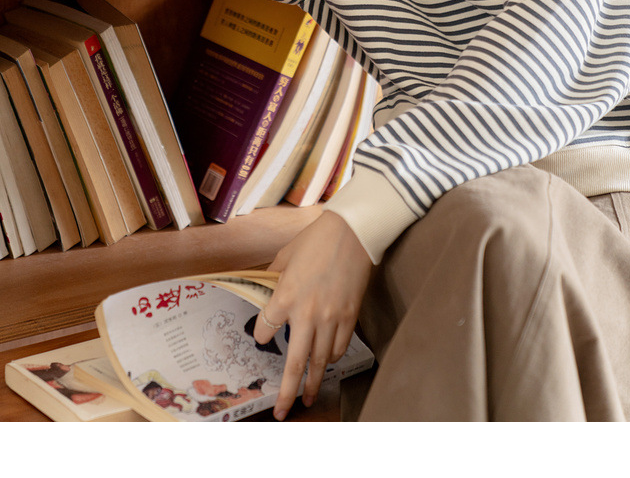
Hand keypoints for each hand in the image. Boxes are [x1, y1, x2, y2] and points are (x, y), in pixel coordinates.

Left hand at [253, 210, 372, 419]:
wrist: (353, 232)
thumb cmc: (317, 238)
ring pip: (321, 362)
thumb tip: (266, 290)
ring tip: (309, 397)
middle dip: (287, 391)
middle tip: (281, 411)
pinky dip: (333, 358)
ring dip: (314, 382)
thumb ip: (274, 277)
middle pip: (295, 363)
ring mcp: (331, 318)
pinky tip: (328, 362)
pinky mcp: (350, 316)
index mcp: (285, 296)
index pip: (266, 329)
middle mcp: (307, 313)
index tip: (263, 335)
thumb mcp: (285, 255)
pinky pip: (340, 347)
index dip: (262, 334)